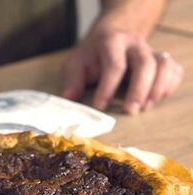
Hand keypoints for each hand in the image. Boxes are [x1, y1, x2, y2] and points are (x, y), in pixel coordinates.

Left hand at [61, 29, 183, 114]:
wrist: (113, 34)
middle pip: (145, 64)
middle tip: (129, 111)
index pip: (114, 65)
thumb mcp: (76, 64)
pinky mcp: (161, 60)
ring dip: (157, 89)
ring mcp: (151, 51)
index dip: (108, 88)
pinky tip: (154, 100)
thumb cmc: (92, 55)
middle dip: (138, 90)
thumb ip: (72, 80)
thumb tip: (68, 99)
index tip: (100, 107)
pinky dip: (169, 87)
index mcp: (111, 42)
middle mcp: (134, 45)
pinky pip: (174, 71)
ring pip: (164, 66)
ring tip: (144, 108)